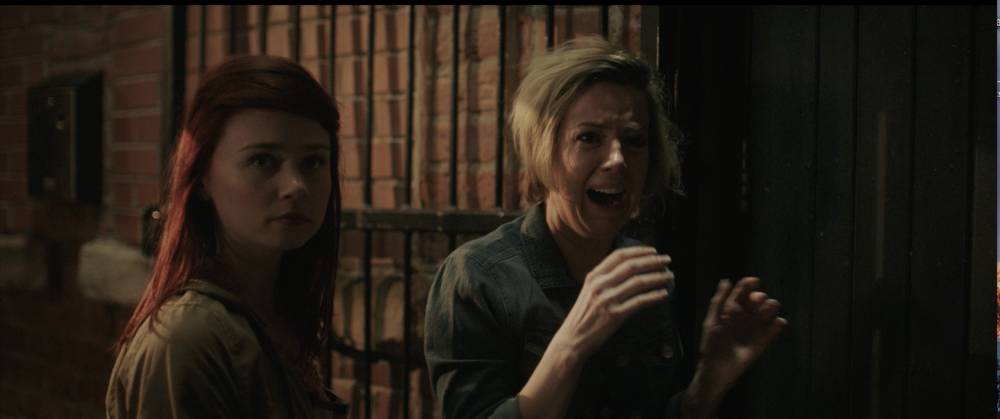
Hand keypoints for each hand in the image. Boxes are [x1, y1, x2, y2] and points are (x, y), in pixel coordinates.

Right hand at [549, 246, 673, 360]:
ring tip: (669, 276)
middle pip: (631, 266)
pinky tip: (663, 294)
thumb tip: (629, 269)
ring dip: (657, 277)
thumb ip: (604, 279)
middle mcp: (600, 285)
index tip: (653, 251)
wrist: (572, 339)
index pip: (619, 256)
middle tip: (667, 260)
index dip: (639, 251)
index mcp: (593, 276)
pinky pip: (640, 302)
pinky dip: (654, 296)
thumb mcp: (589, 291)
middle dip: (653, 261)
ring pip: (638, 282)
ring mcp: (607, 300)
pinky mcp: (615, 315)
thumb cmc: (583, 316)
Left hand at [697, 277, 785, 394]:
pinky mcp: (763, 341)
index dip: (748, 285)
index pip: (742, 292)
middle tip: (757, 300)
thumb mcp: (712, 321)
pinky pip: (774, 329)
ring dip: (771, 307)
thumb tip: (726, 280)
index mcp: (731, 309)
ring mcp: (755, 327)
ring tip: (769, 308)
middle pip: (757, 300)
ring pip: (768, 311)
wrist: (718, 369)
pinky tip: (777, 322)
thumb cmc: (712, 344)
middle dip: (759, 297)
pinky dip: (778, 324)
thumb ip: (719, 301)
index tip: (754, 281)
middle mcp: (745, 316)